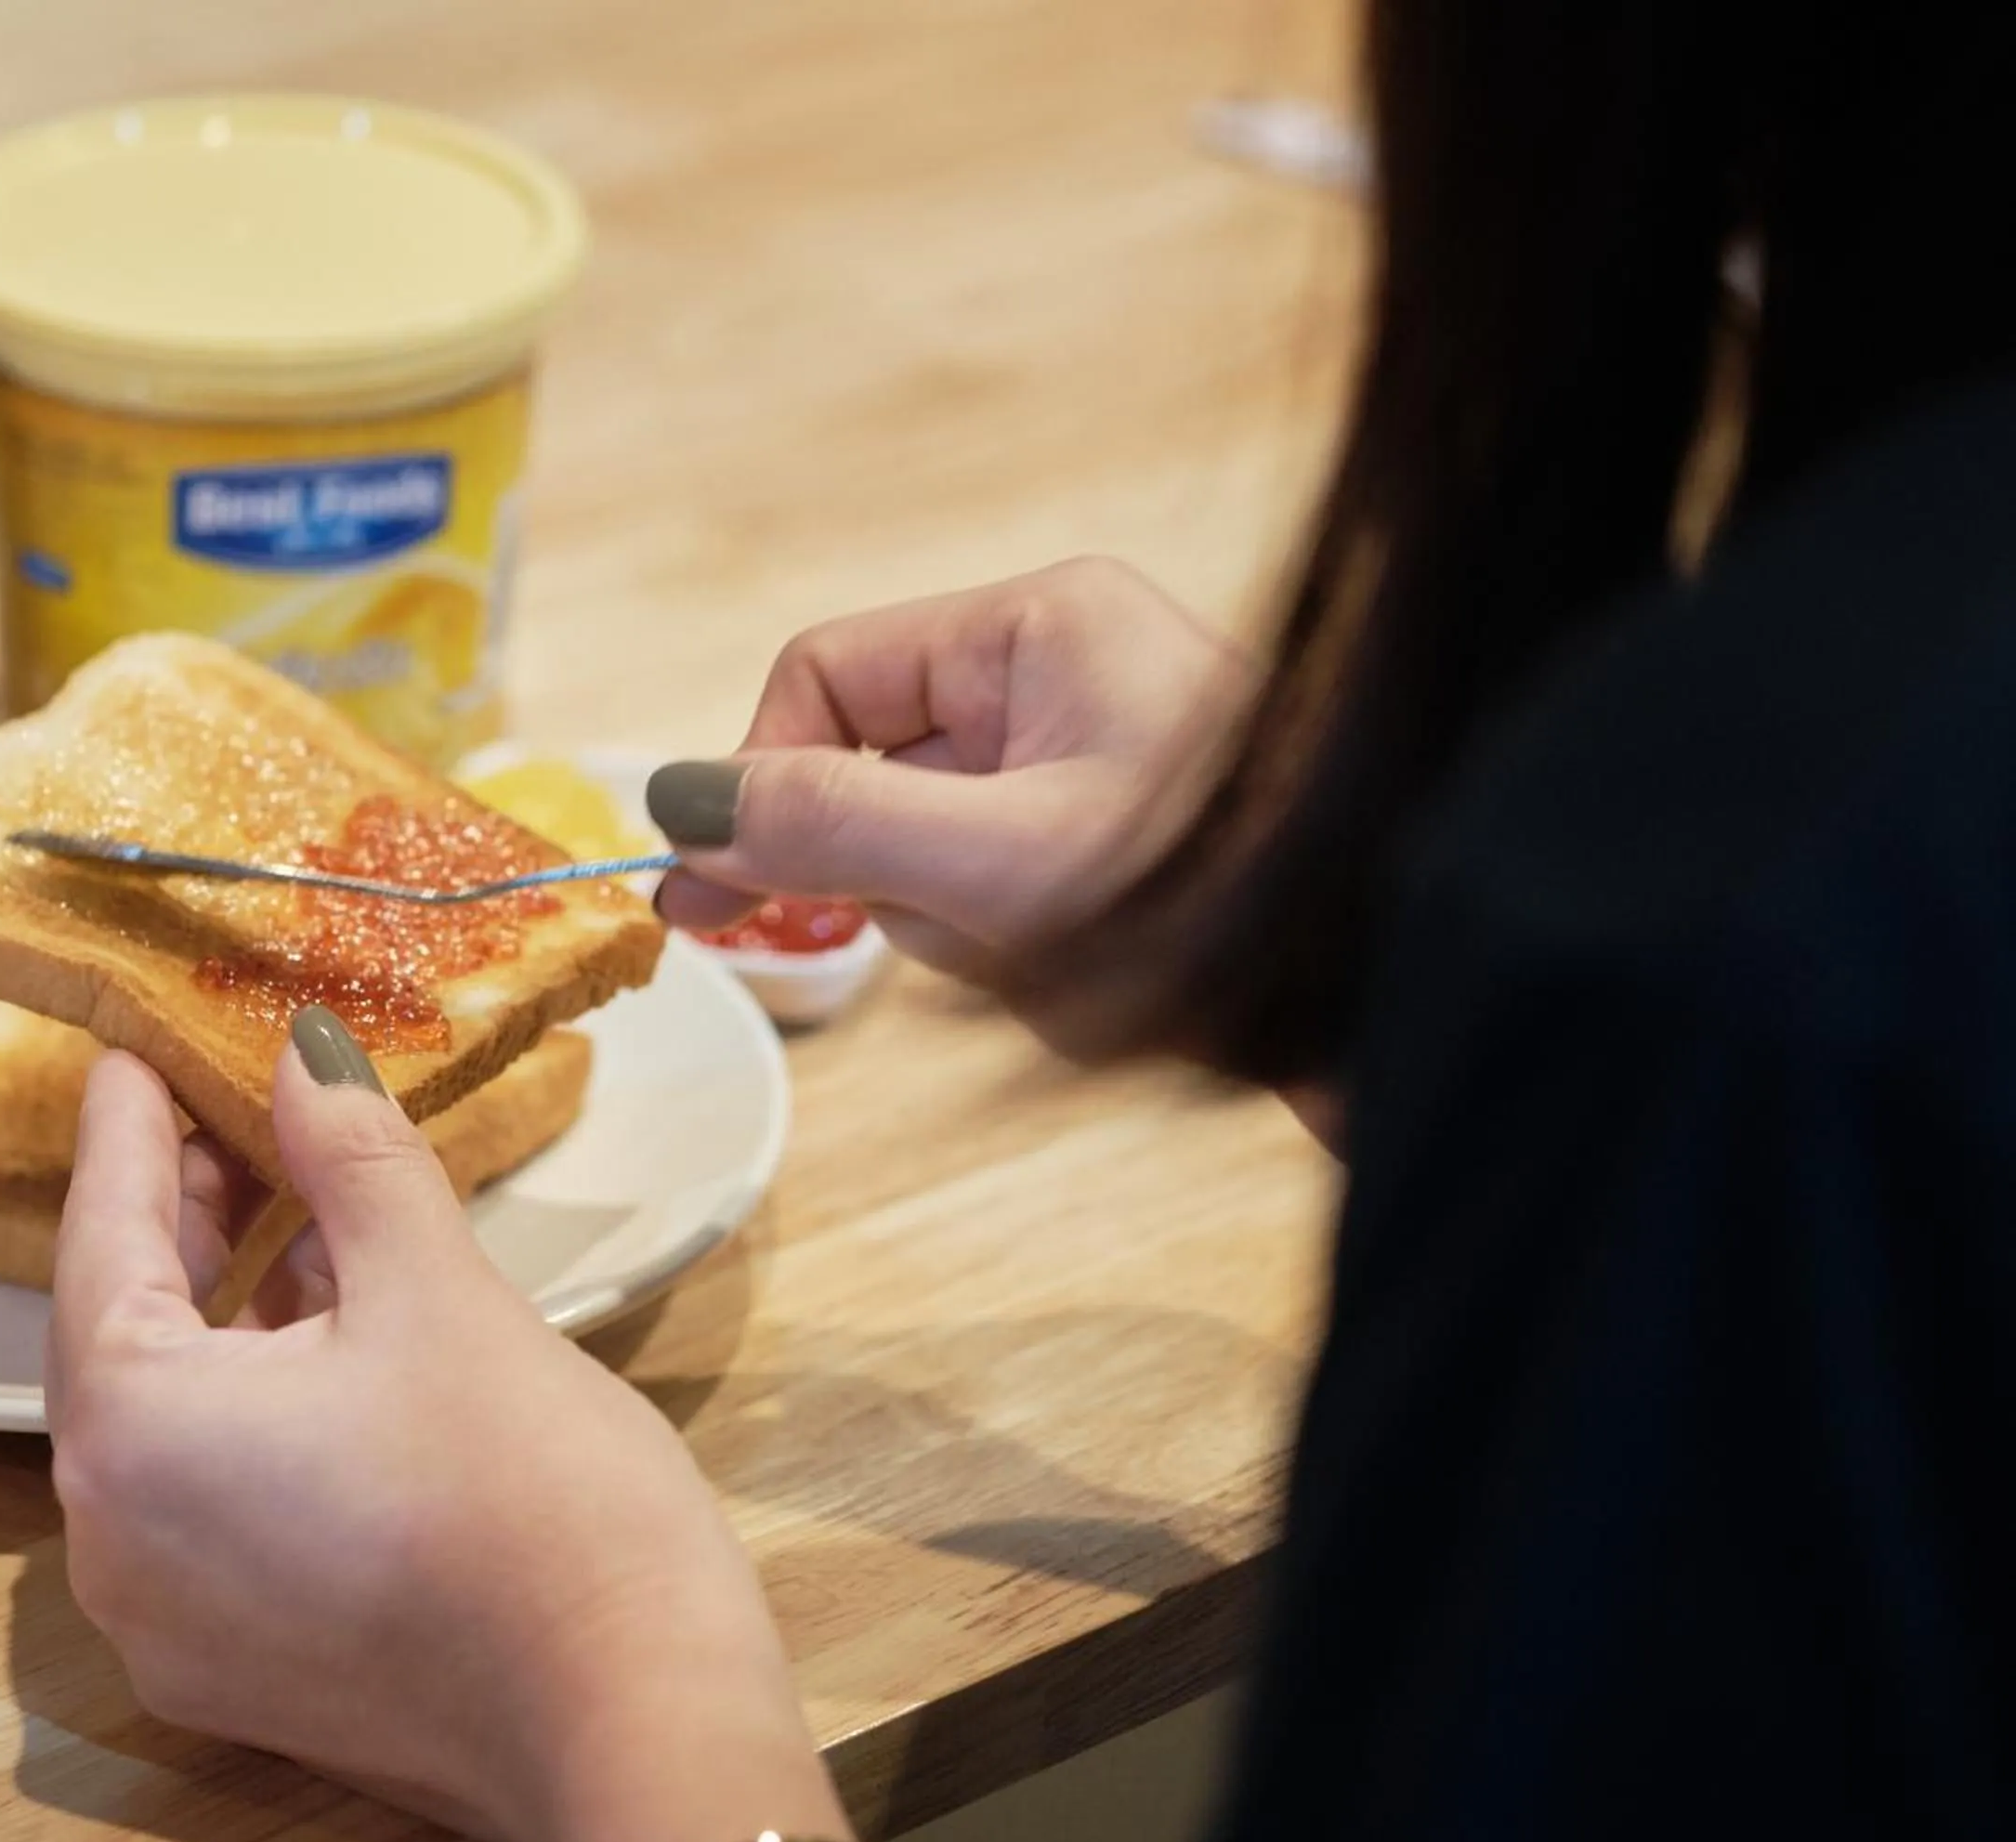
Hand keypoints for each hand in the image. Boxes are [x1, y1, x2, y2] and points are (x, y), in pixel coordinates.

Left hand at [46, 1007, 854, 1841]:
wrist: (631, 1719)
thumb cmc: (531, 1498)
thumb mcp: (437, 1292)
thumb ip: (351, 1157)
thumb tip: (303, 1052)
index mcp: (134, 1434)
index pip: (101, 1239)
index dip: (129, 1128)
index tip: (138, 1046)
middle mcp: (114, 1543)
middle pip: (123, 1337)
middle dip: (180, 1216)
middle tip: (230, 1109)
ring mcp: (172, 1623)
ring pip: (172, 1426)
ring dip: (225, 1312)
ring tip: (299, 1208)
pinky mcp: (241, 1670)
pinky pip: (211, 1505)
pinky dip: (253, 1410)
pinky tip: (333, 1343)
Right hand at [651, 556, 1254, 998]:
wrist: (1386, 994)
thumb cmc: (1210, 903)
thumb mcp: (995, 868)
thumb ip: (828, 827)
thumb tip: (677, 803)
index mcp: (1040, 625)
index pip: (827, 674)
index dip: (765, 780)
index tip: (725, 893)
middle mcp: (1066, 667)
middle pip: (875, 765)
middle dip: (894, 874)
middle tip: (960, 939)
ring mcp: (1097, 751)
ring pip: (933, 843)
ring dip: (961, 925)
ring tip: (1059, 959)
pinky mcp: (1124, 829)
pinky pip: (1003, 886)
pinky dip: (1017, 946)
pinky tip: (1086, 974)